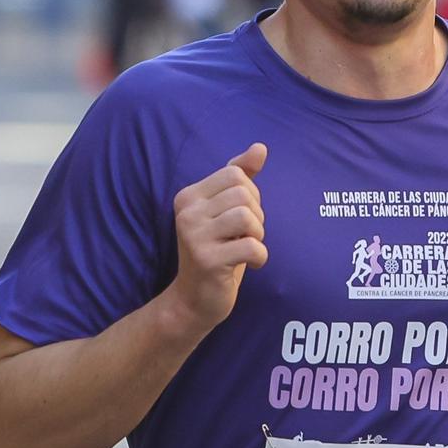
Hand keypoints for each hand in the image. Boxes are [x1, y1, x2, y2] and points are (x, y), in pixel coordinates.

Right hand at [161, 144, 268, 336]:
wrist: (194, 299)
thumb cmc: (216, 251)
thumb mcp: (225, 211)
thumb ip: (240, 177)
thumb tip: (261, 148)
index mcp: (189, 196)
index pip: (235, 174)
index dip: (250, 195)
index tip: (241, 218)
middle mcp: (186, 212)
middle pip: (244, 195)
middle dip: (256, 216)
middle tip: (244, 237)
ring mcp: (194, 236)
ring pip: (247, 217)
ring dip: (258, 235)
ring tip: (246, 248)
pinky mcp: (207, 260)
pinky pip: (252, 246)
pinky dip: (260, 256)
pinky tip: (250, 264)